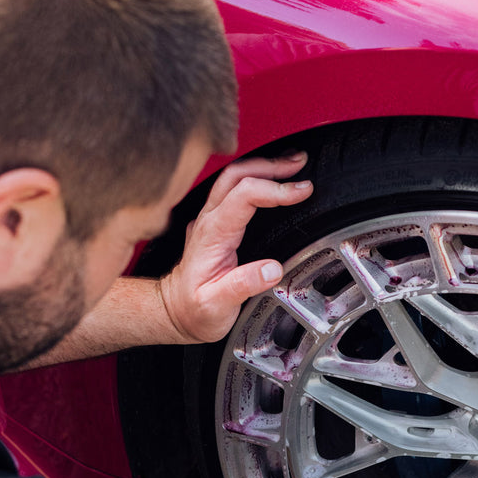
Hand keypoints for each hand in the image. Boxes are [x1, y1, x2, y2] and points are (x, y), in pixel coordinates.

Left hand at [158, 152, 312, 343]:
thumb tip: (272, 269)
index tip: (302, 192)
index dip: (275, 189)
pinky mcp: (215, 222)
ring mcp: (210, 218)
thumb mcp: (216, 306)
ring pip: (234, 176)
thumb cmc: (194, 310)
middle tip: (300, 165)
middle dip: (272, 165)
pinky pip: (234, 189)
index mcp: (213, 234)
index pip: (244, 195)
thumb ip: (243, 286)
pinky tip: (272, 179)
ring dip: (264, 166)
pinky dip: (256, 177)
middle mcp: (209, 220)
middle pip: (237, 174)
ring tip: (293, 164)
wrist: (174, 312)